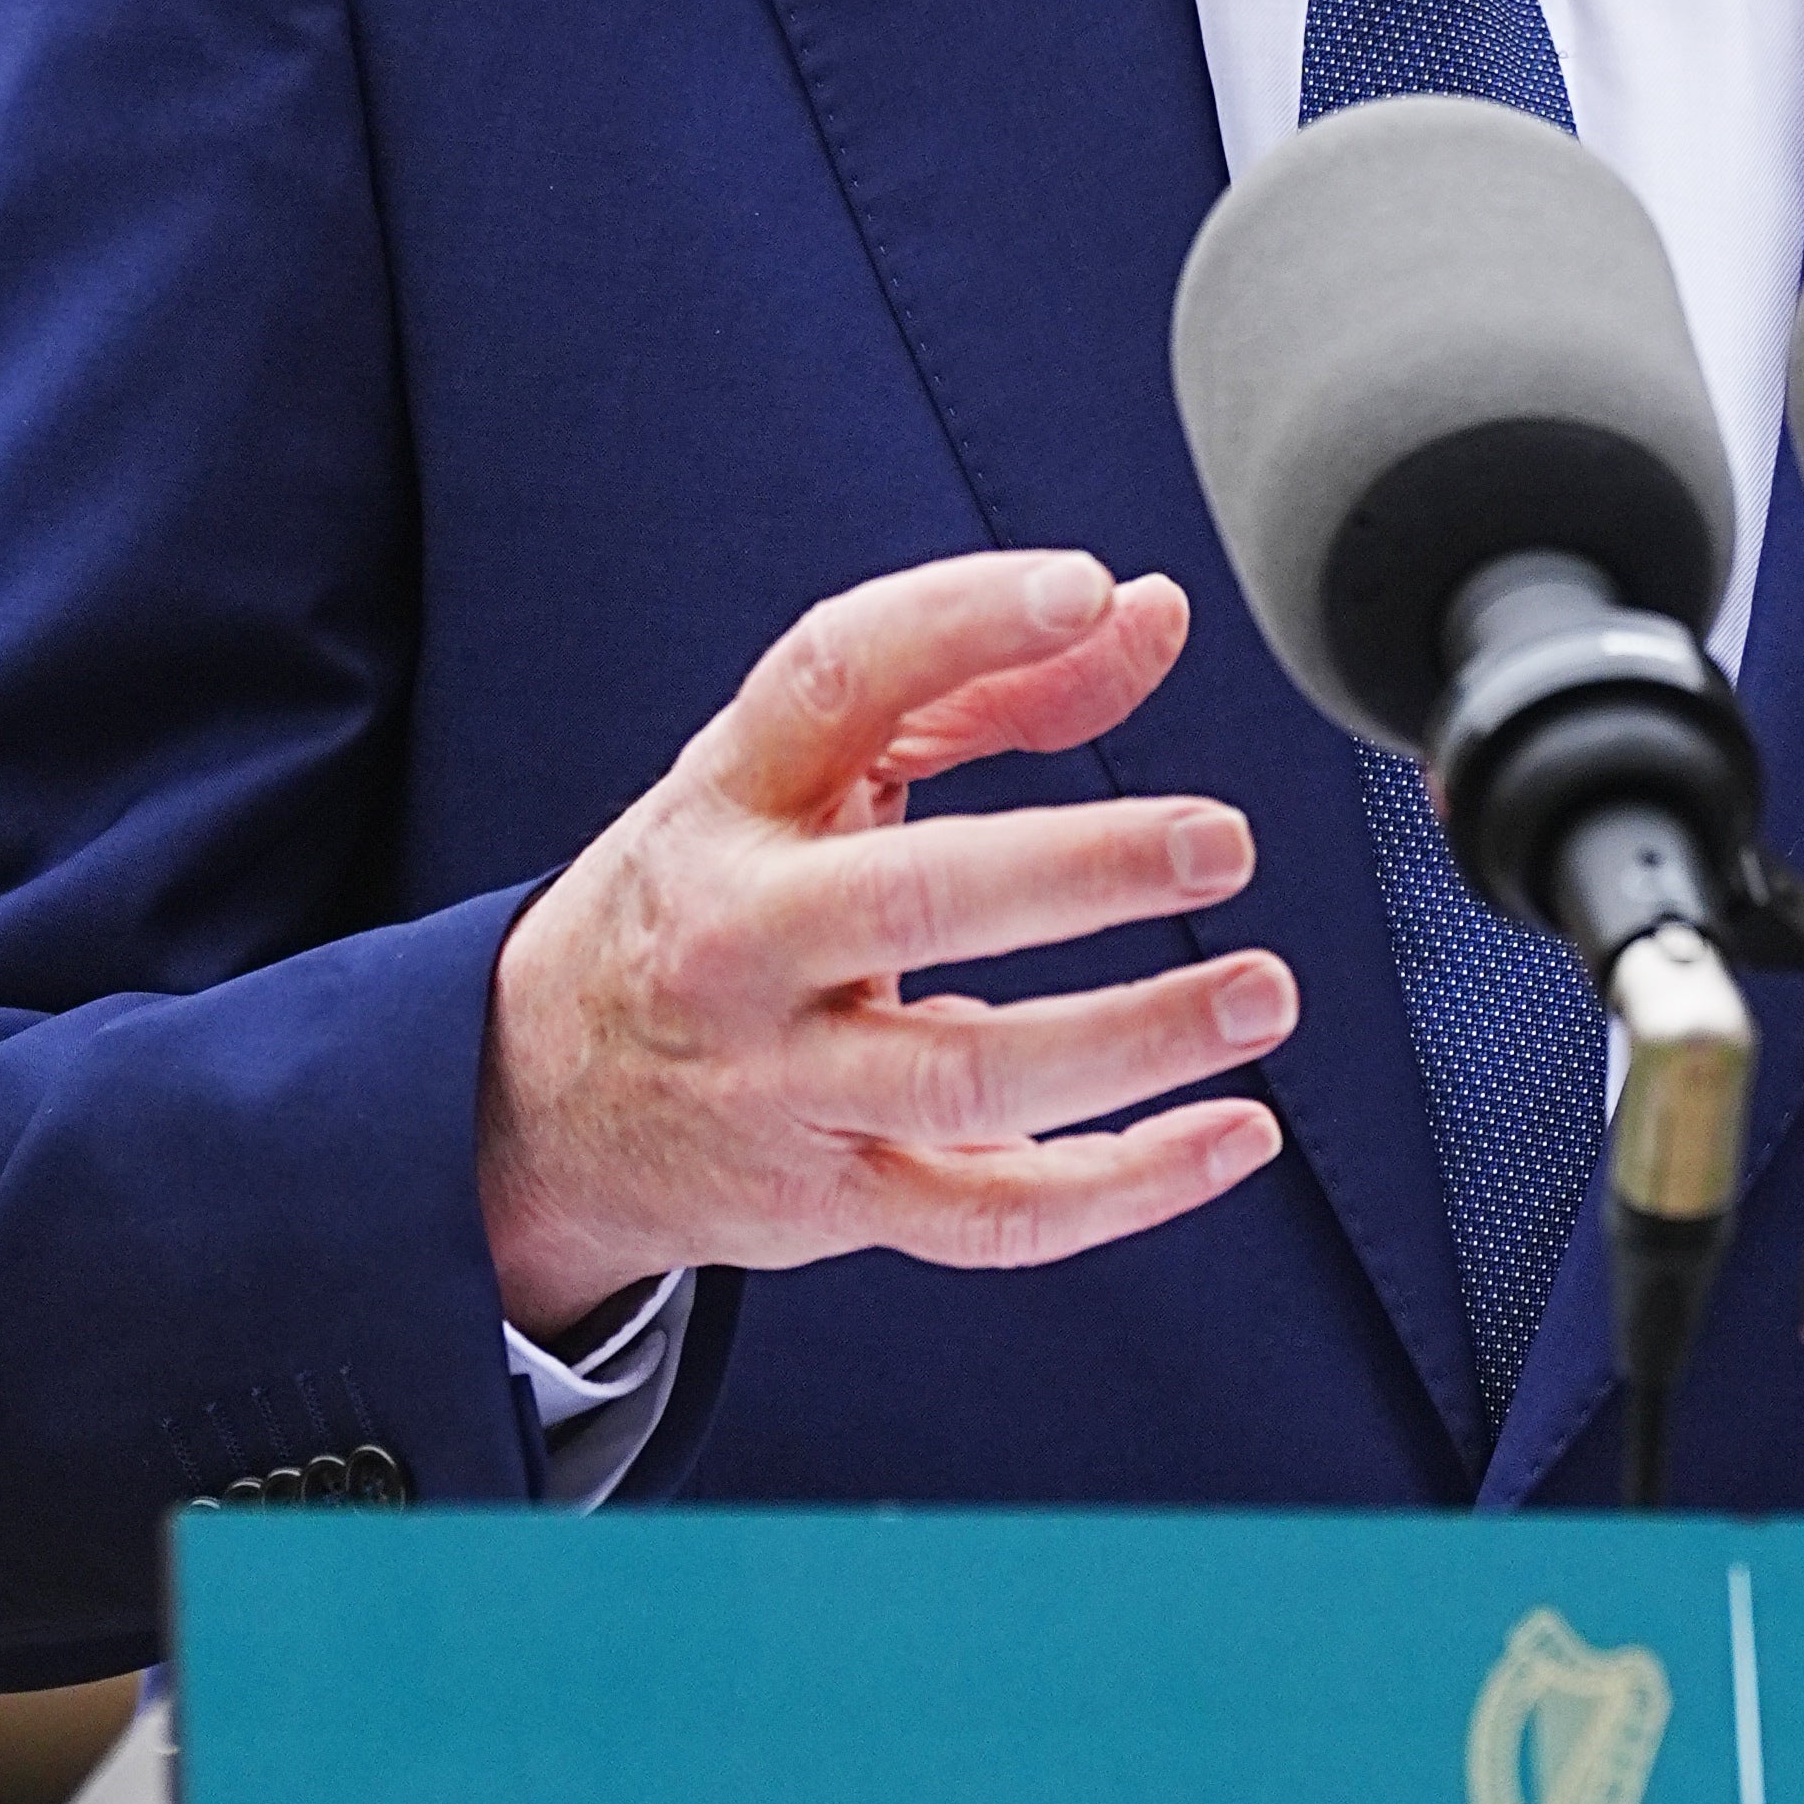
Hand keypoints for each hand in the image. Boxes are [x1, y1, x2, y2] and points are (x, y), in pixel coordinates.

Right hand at [474, 548, 1295, 1334]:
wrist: (542, 1099)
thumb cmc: (716, 899)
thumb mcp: (806, 778)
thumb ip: (985, 687)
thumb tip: (1149, 612)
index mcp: (733, 799)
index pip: (836, 678)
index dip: (960, 621)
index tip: (1085, 591)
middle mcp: (743, 938)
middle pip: (911, 900)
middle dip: (1080, 870)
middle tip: (1219, 842)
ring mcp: (782, 1083)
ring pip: (966, 1078)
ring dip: (1135, 1039)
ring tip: (1261, 991)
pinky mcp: (832, 1200)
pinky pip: (990, 1212)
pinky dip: (1126, 1188)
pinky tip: (1232, 1134)